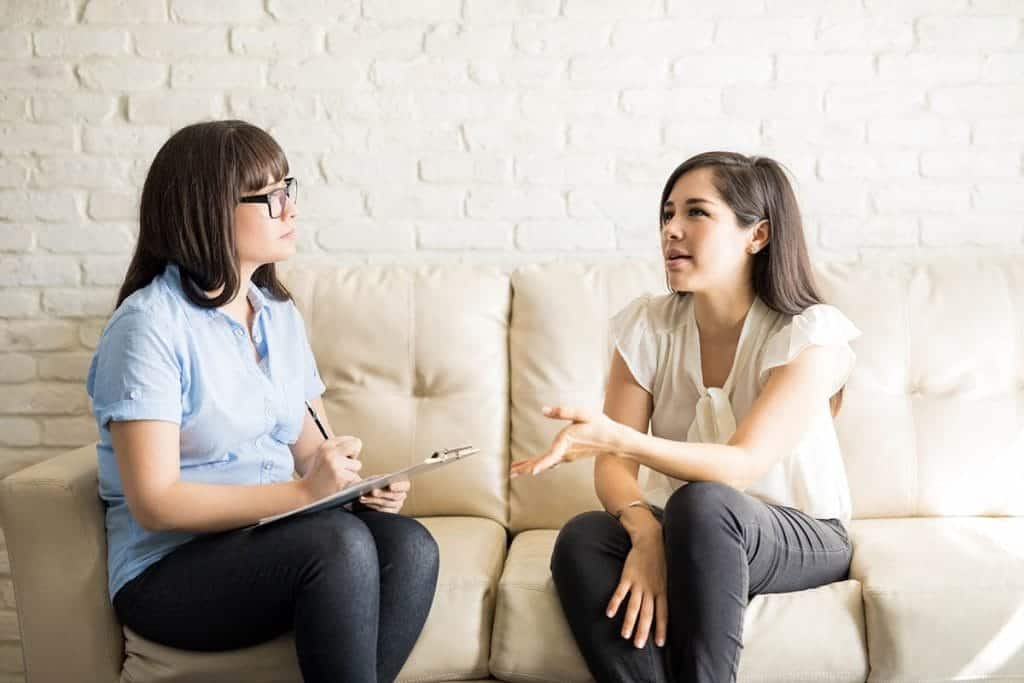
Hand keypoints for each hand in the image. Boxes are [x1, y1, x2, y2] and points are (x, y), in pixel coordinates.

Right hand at [301, 436, 362, 502]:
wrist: (306, 492)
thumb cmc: (318, 475)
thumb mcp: (324, 455)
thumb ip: (339, 448)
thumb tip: (358, 444)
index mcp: (326, 444)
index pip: (352, 440)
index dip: (350, 451)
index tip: (341, 459)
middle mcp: (329, 451)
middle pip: (357, 445)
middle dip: (354, 456)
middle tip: (343, 466)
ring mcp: (334, 463)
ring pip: (358, 464)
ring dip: (351, 472)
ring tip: (337, 475)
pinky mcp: (339, 475)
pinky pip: (355, 477)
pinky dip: (349, 482)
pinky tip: (337, 483)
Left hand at [359, 479, 409, 513]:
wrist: (368, 492)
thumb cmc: (374, 483)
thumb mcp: (377, 478)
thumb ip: (379, 479)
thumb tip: (378, 483)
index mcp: (403, 485)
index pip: (405, 486)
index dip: (399, 486)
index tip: (390, 486)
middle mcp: (402, 496)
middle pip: (395, 496)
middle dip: (383, 493)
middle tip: (373, 491)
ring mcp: (396, 506)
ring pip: (386, 503)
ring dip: (374, 500)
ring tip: (364, 497)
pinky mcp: (389, 513)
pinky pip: (382, 511)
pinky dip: (372, 505)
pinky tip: (365, 502)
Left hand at [510, 406, 626, 477]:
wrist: (614, 439)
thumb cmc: (600, 424)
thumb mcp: (583, 413)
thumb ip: (563, 411)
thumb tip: (543, 410)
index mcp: (567, 443)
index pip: (552, 456)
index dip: (541, 464)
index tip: (531, 472)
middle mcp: (565, 453)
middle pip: (543, 463)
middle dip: (525, 468)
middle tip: (509, 474)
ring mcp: (566, 456)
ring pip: (545, 464)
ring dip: (528, 467)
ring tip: (513, 472)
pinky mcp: (568, 455)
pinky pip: (550, 462)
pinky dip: (538, 465)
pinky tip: (532, 467)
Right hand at [608, 534, 667, 648]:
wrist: (651, 539)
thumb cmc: (662, 559)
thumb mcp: (670, 576)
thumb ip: (667, 592)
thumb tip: (673, 607)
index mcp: (663, 590)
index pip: (663, 613)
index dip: (661, 628)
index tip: (659, 643)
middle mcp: (651, 589)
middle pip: (647, 613)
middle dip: (642, 630)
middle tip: (638, 645)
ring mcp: (638, 583)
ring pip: (633, 606)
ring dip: (629, 621)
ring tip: (625, 635)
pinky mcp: (627, 576)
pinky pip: (620, 592)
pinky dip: (614, 603)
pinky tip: (609, 613)